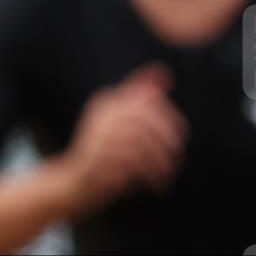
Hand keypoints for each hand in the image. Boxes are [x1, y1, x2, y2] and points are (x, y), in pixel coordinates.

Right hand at [60, 64, 187, 216]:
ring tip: (167, 174)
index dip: (168, 116)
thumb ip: (140, 95)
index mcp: (105, 103)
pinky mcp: (96, 161)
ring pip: (139, 143)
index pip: (144, 99)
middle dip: (166, 138)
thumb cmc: (103, 152)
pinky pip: (131, 165)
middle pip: (143, 119)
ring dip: (159, 161)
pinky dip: (148, 175)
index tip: (181, 134)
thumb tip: (163, 71)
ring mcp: (95, 139)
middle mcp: (99, 117)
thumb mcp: (120, 120)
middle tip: (178, 154)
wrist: (74, 183)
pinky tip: (155, 183)